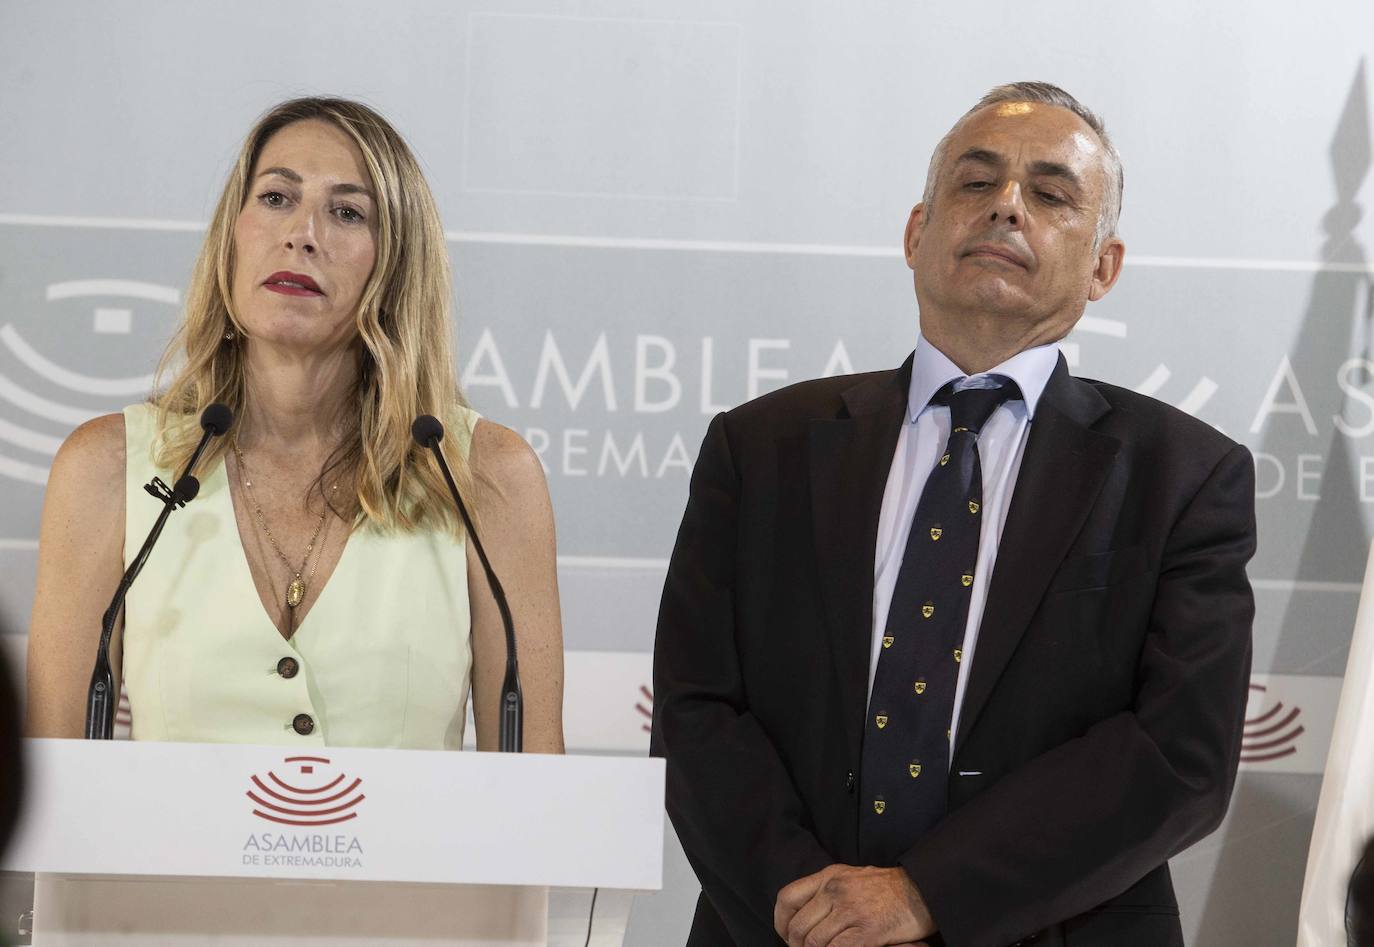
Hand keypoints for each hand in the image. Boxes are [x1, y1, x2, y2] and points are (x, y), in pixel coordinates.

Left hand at [773, 863, 935, 946]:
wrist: (924, 889)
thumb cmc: (890, 888)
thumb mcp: (853, 877)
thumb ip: (829, 891)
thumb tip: (808, 914)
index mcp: (829, 876)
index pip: (787, 897)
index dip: (781, 921)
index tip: (786, 936)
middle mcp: (835, 890)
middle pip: (798, 926)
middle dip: (797, 946)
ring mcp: (850, 909)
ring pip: (814, 941)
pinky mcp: (867, 930)